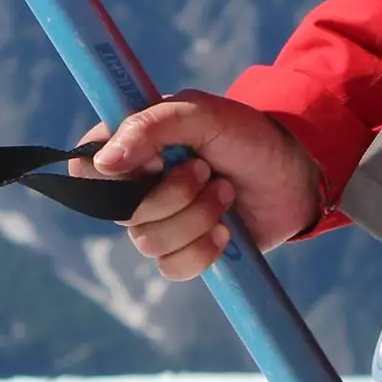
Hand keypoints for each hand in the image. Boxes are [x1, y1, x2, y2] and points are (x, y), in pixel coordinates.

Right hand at [78, 93, 323, 280]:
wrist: (296, 175)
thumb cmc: (246, 134)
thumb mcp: (203, 113)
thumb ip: (152, 125)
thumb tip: (103, 161)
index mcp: (133, 145)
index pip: (86, 166)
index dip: (113, 172)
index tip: (156, 160)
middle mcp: (139, 185)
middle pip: (120, 210)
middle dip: (172, 194)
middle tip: (206, 170)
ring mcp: (161, 221)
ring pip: (147, 242)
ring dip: (195, 218)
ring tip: (226, 193)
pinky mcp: (185, 252)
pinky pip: (171, 268)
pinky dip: (202, 251)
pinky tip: (227, 232)